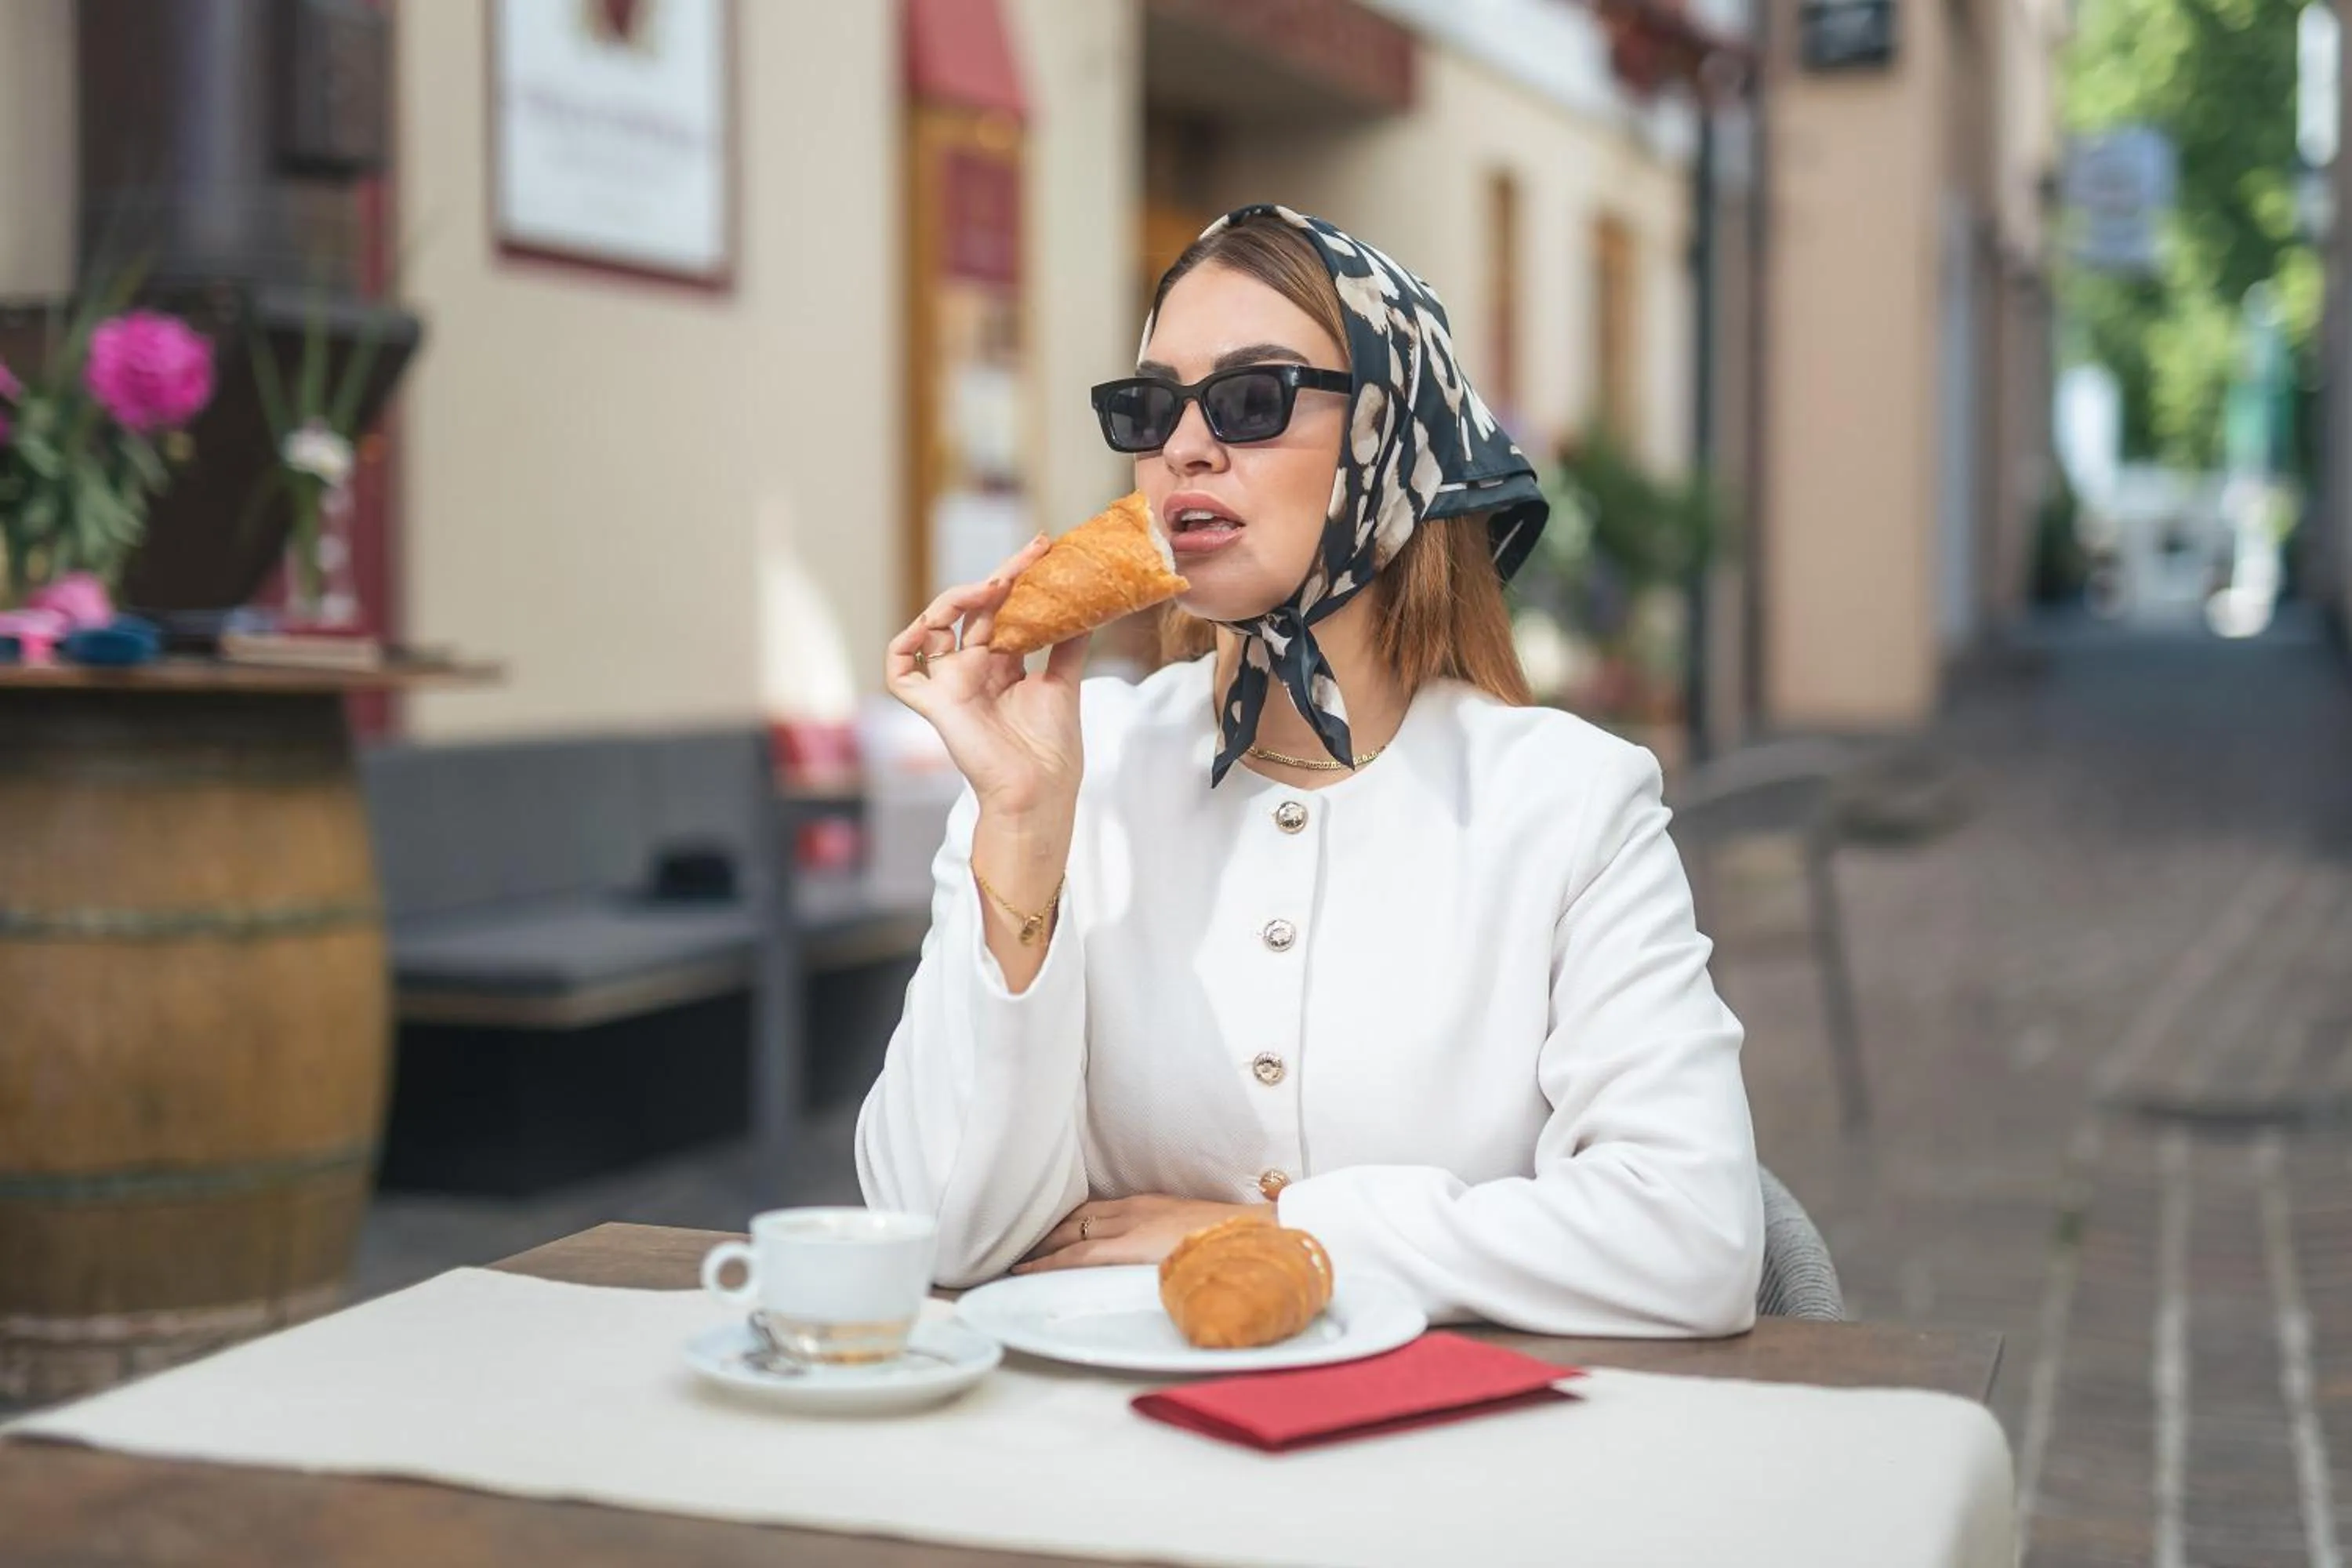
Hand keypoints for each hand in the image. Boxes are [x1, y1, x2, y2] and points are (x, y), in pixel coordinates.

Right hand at [885, 535, 1091, 817]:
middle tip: (1030, 553)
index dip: (1017, 579)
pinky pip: (900, 671)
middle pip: (973, 610)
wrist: (1042, 791)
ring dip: (956, 598)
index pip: (1002, 610)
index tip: (1043, 549)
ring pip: (934, 626)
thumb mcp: (1065, 683)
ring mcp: (951, 684)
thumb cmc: (1053, 748)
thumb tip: (1089, 604)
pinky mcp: (936, 704)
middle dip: (999, 577)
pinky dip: (904, 645)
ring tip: (992, 586)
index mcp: (1002, 665)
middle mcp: (973, 669)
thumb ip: (1069, 644)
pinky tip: (930, 624)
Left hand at [1012, 1195, 1270, 1274]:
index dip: (1064, 1220)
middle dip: (1045, 1230)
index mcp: (1150, 1204)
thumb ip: (1173, 1241)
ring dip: (1039, 1245)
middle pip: (1076, 1216)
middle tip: (1014, 1243)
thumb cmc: (1234, 1240)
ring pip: (1069, 1233)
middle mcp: (1134, 1208)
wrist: (1258, 1234)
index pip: (1095, 1209)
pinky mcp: (1130, 1247)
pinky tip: (1026, 1271)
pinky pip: (1077, 1255)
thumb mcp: (1195, 1232)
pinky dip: (1048, 1262)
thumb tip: (1166, 1258)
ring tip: (1011, 1257)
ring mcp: (1131, 1225)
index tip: (1042, 1230)